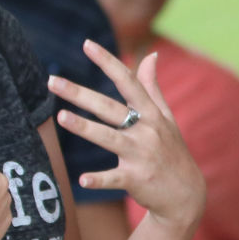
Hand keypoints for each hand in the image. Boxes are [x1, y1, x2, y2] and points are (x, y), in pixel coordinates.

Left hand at [50, 41, 205, 232]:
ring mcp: (141, 155)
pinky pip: (114, 179)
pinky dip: (99, 180)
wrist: (187, 195)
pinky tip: (82, 179)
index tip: (87, 44)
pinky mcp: (136, 180)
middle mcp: (146, 131)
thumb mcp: (167, 118)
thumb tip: (150, 55)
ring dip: (85, 128)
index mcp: (152, 114)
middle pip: (110, 108)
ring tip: (61, 117)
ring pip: (109, 139)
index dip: (108, 62)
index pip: (128, 82)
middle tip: (52, 81)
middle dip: (81, 94)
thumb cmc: (172, 152)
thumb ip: (152, 87)